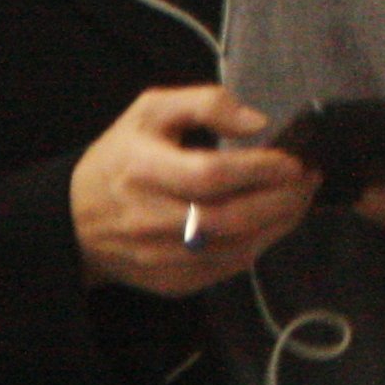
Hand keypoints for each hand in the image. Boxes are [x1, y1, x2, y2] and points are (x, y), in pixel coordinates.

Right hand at [71, 85, 313, 296]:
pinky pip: (225, 269)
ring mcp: (158, 257)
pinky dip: (258, 247)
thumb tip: (256, 122)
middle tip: (309, 179)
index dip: (259, 168)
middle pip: (228, 218)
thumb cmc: (123, 155)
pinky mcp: (169, 282)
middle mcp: (149, 219)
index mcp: (142, 169)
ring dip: (278, 225)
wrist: (76, 219)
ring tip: (300, 199)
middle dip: (281, 200)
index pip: (210, 175)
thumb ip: (206, 103)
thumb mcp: (151, 110)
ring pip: (233, 249)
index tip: (293, 159)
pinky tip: (273, 224)